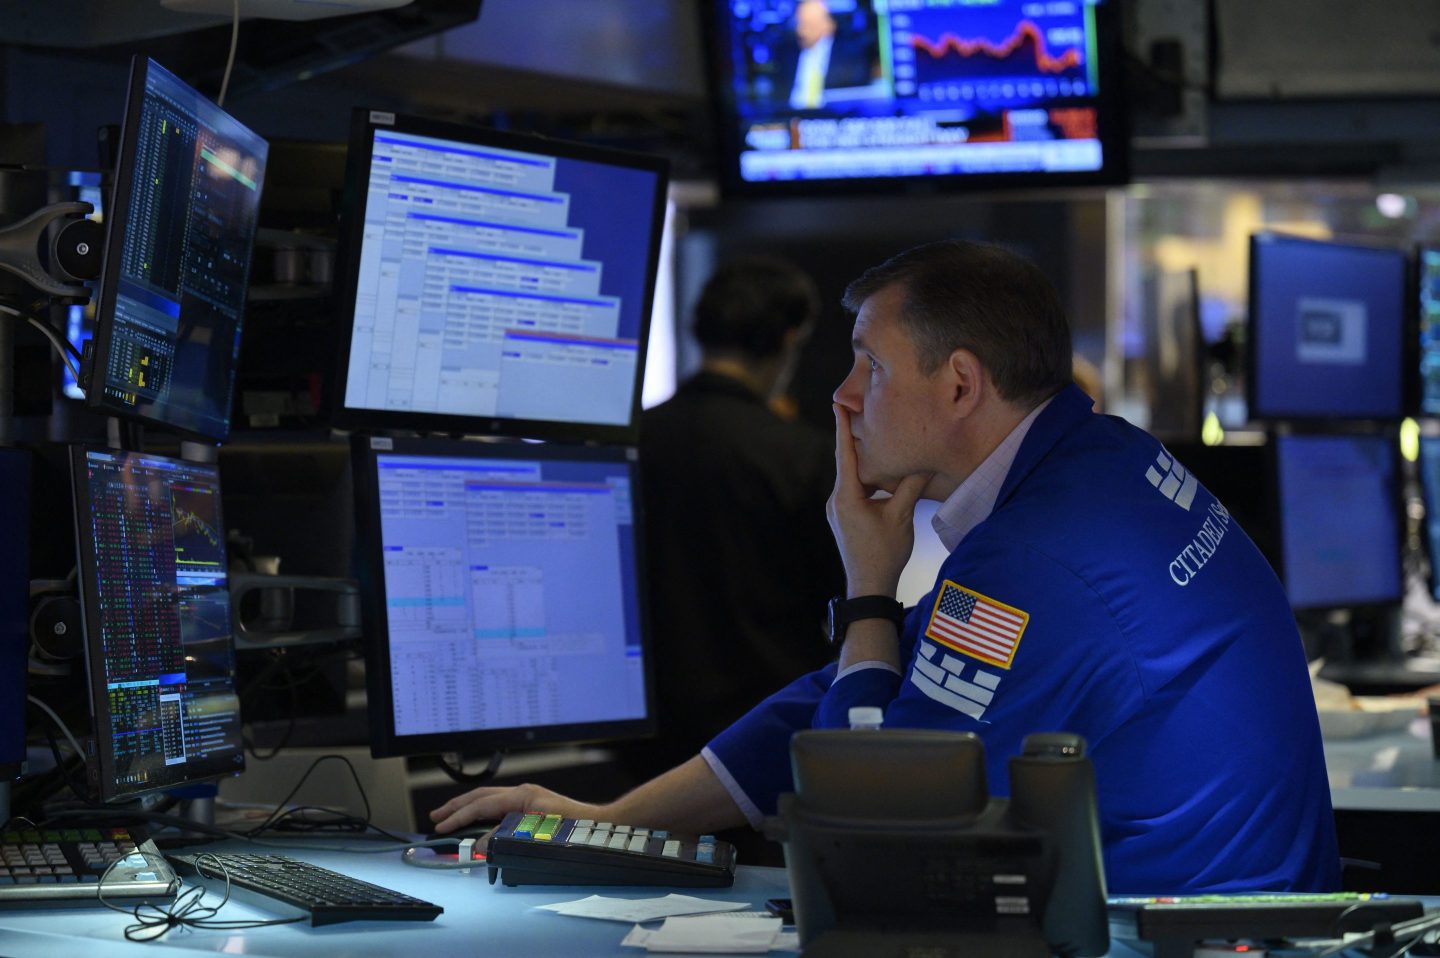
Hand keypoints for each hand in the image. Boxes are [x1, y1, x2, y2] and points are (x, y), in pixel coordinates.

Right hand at [429, 783, 601, 835]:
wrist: (597, 826)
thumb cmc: (571, 828)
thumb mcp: (532, 834)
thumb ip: (503, 837)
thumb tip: (479, 844)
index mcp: (521, 795)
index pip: (480, 805)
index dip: (458, 817)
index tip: (441, 827)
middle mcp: (523, 792)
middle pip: (481, 796)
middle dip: (457, 806)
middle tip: (436, 817)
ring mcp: (528, 797)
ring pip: (489, 798)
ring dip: (468, 807)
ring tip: (450, 817)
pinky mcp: (532, 805)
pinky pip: (500, 805)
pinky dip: (483, 811)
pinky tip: (478, 819)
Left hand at [827, 404, 929, 597]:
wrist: (869, 587)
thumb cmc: (884, 554)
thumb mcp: (901, 517)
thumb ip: (910, 487)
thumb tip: (925, 462)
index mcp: (846, 497)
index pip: (845, 454)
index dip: (843, 428)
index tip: (838, 404)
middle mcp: (836, 501)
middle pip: (846, 463)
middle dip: (853, 438)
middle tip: (857, 411)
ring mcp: (837, 511)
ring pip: (851, 478)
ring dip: (862, 460)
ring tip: (869, 437)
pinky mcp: (843, 518)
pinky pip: (852, 490)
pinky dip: (863, 478)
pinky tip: (875, 472)